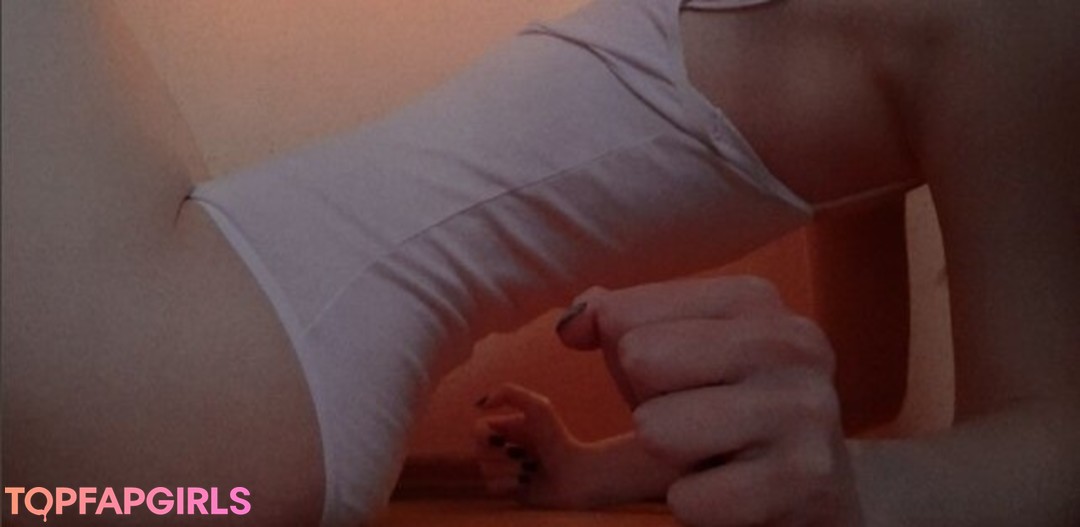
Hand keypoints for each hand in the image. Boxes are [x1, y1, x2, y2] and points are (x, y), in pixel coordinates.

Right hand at [474, 383, 610, 508]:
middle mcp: (505, 447)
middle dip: (501, 454)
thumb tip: (481, 405)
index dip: (486, 436)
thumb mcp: (538, 407)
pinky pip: (494, 487)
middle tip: (525, 454)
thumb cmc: (559, 439)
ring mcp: (507, 469)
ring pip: (486, 470)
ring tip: (531, 468)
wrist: (577, 473)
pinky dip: (511, 484)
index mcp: (508, 427)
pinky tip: (529, 481)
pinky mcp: (511, 490)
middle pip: (478, 452)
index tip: (503, 439)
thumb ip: (508, 393)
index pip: (477, 430)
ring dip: (509, 468)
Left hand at [557, 277, 863, 525]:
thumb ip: (609, 332)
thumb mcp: (663, 364)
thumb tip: (572, 325)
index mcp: (751, 300)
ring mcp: (805, 407)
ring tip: (711, 455)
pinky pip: (689, 499)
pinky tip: (731, 494)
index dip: (623, 358)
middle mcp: (789, 341)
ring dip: (668, 456)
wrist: (808, 501)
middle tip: (693, 421)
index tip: (670, 379)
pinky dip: (693, 505)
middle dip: (646, 404)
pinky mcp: (806, 478)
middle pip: (639, 358)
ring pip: (658, 430)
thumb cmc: (717, 420)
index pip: (624, 313)